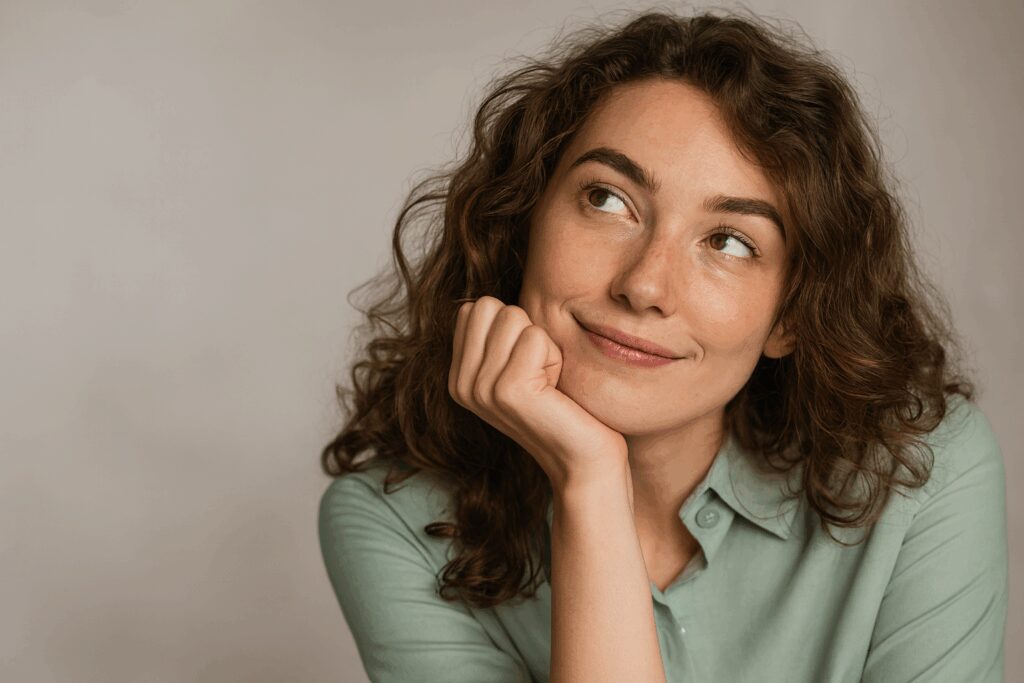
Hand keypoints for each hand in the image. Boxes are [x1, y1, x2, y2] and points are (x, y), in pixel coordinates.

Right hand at [448, 296, 628, 493]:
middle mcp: (461, 384)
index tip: (527, 366)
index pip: (475, 308)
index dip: (513, 327)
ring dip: (542, 345)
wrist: (584, 458)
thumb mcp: (520, 365)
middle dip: (525, 329)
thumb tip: (489, 301)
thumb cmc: (562, 405)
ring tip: (547, 382)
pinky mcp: (507, 391)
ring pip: (513, 317)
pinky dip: (554, 356)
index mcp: (459, 377)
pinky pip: (535, 337)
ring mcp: (480, 389)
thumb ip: (498, 336)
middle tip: (539, 372)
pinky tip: (554, 390)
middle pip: (489, 306)